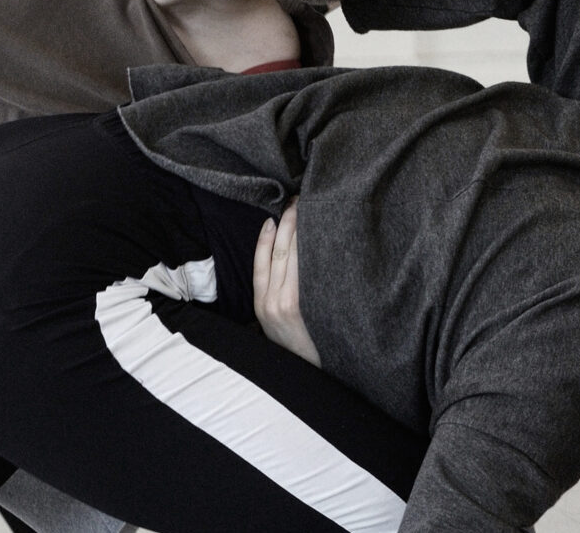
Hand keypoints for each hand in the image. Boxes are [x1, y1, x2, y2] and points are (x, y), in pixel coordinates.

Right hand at [252, 200, 320, 366]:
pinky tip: (320, 237)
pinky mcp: (302, 306)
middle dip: (287, 224)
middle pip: (278, 252)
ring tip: (311, 210)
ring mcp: (286, 303)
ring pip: (292, 256)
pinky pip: (306, 270)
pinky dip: (311, 250)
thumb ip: (276, 297)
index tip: (273, 216)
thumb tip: (287, 264)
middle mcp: (270, 301)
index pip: (260, 261)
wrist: (310, 377)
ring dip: (302, 230)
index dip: (265, 236)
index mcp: (260, 304)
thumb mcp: (276, 325)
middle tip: (297, 202)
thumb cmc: (300, 349)